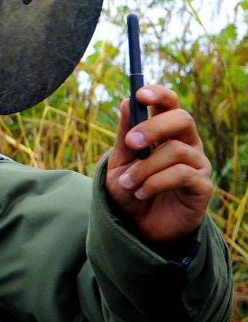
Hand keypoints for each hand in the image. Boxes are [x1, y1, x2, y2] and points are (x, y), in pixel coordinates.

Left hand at [106, 85, 212, 243]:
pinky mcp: (202, 187)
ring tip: (128, 184)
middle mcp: (187, 144)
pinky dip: (156, 183)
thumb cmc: (130, 191)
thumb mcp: (119, 163)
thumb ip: (125, 136)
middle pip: (182, 119)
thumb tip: (127, 102)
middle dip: (154, 127)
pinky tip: (141, 193)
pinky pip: (182, 174)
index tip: (140, 94)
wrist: (137, 228)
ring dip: (145, 167)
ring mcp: (197, 165)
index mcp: (166, 133)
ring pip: (176, 151)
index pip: (170, 104)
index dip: (159, 95)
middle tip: (131, 143)